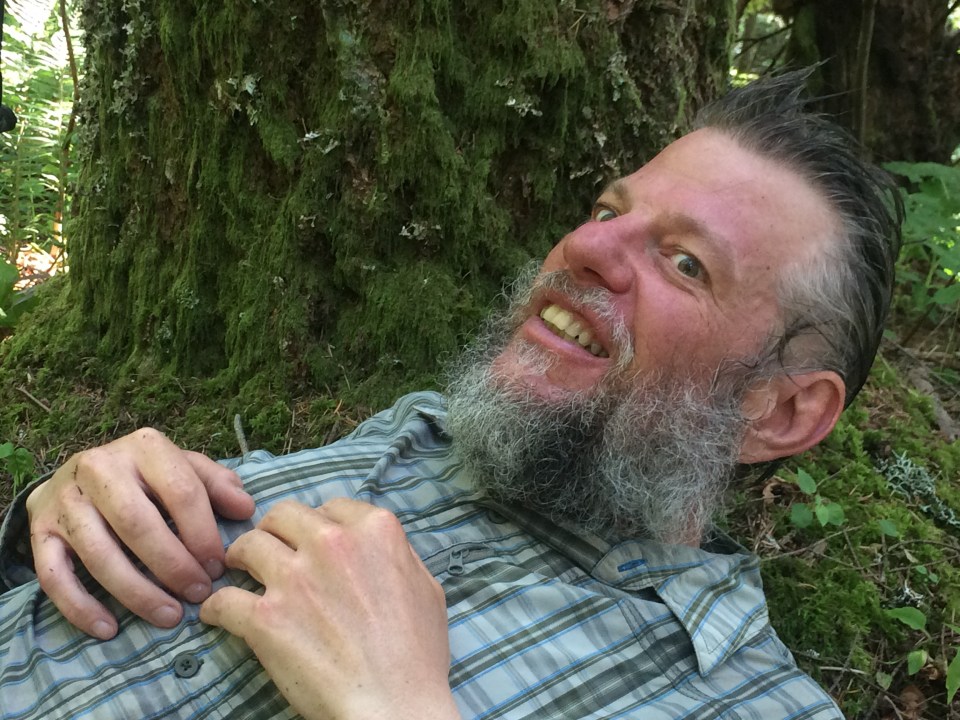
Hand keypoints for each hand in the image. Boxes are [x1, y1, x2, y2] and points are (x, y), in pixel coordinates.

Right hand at [26, 428, 254, 638]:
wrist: (79, 471)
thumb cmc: (146, 475)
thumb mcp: (184, 467)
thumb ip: (217, 484)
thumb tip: (247, 509)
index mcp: (145, 447)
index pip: (182, 491)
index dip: (203, 534)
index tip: (218, 568)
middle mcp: (100, 467)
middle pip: (138, 523)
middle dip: (172, 565)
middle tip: (197, 594)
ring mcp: (65, 499)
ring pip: (98, 553)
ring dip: (136, 592)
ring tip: (167, 616)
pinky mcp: (39, 529)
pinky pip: (54, 575)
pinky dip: (80, 606)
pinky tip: (108, 628)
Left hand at [200, 499, 460, 719]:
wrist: (395, 705)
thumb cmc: (417, 656)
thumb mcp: (426, 588)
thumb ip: (399, 555)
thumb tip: (378, 548)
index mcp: (375, 530)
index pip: (331, 506)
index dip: (318, 524)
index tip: (310, 541)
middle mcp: (332, 543)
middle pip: (283, 515)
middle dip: (275, 531)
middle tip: (270, 551)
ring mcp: (295, 578)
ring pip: (248, 544)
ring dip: (241, 558)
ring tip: (239, 573)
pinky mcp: (265, 618)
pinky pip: (223, 598)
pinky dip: (216, 607)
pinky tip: (219, 614)